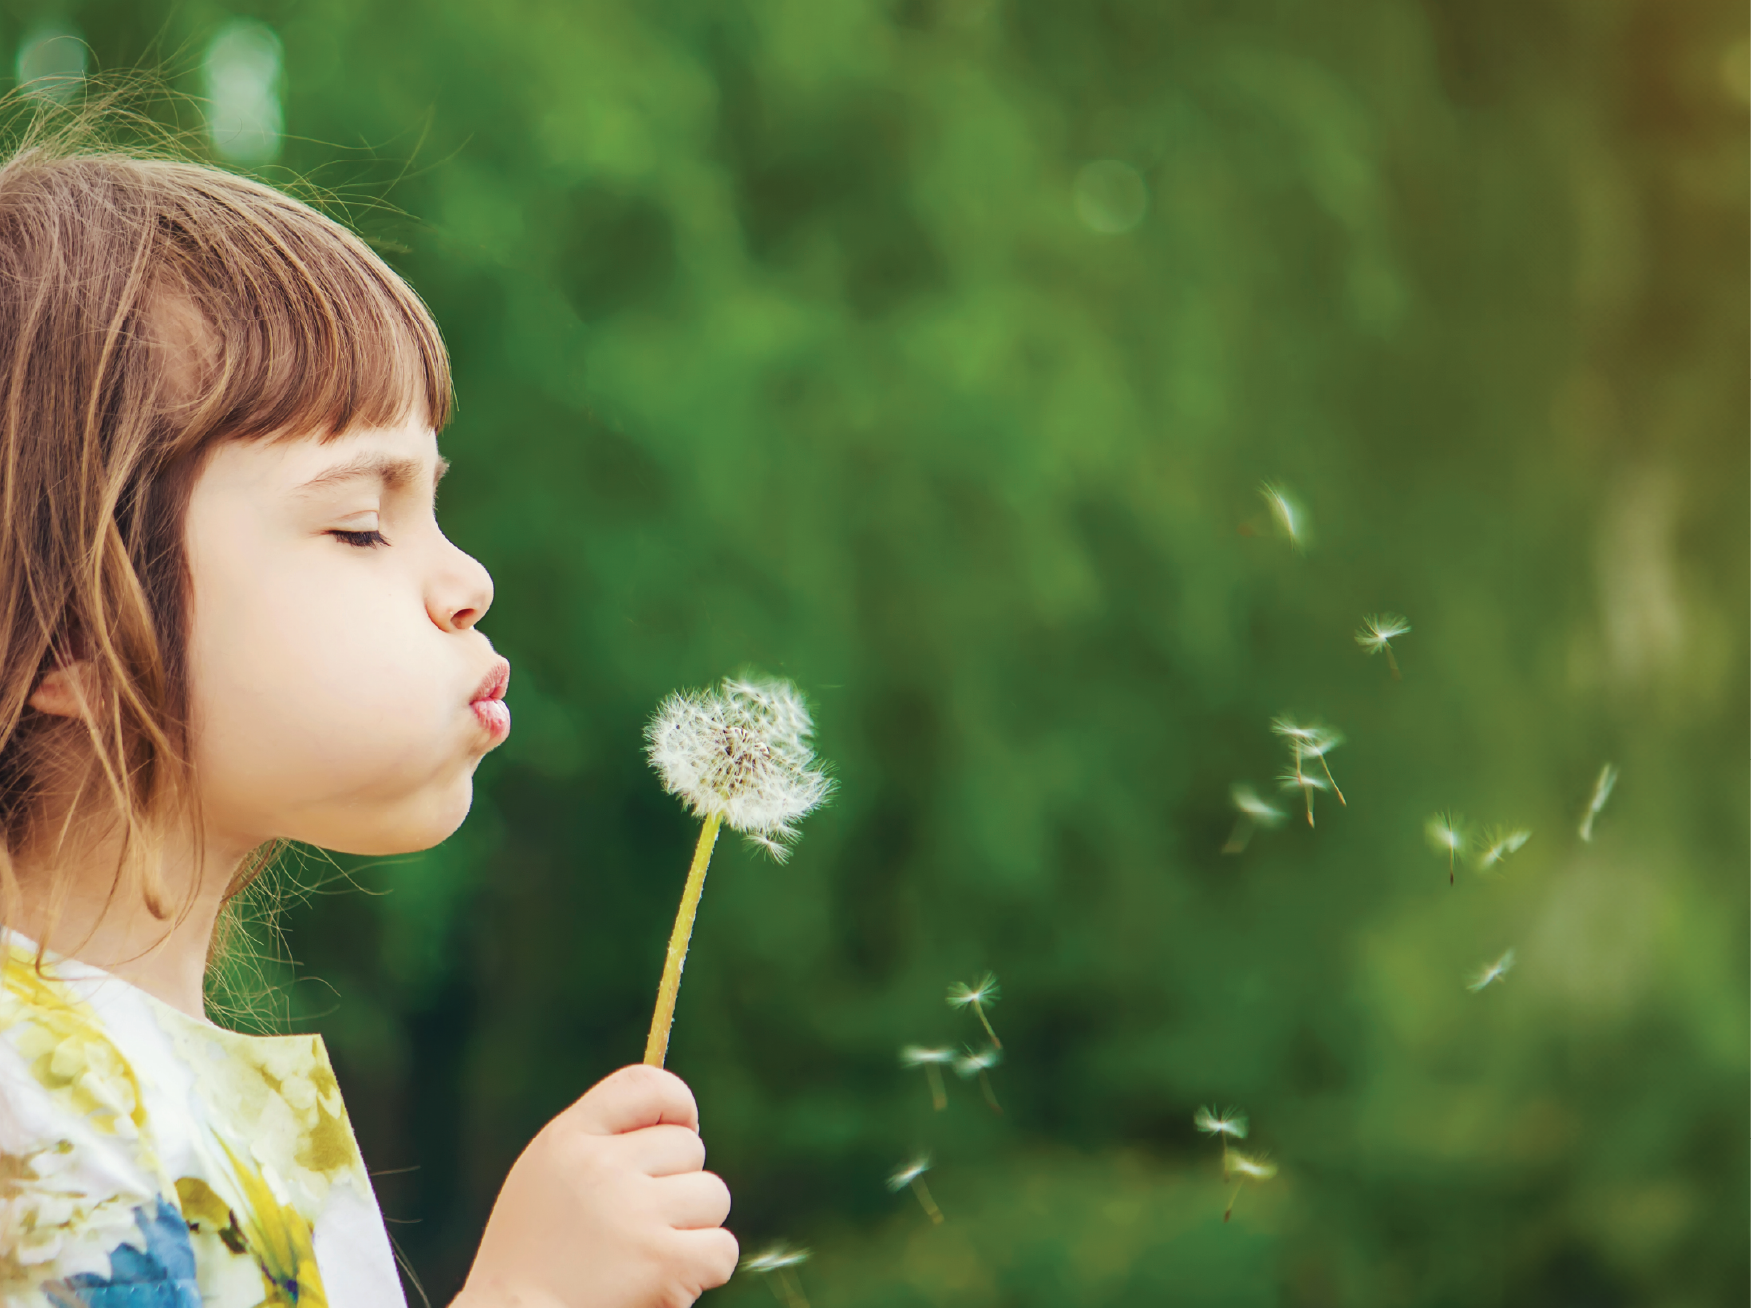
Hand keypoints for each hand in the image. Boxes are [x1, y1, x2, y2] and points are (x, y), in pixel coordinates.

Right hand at [454, 1064, 736, 1307]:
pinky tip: (669, 1280)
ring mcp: (635, 1214)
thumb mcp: (548, 1177)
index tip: (681, 1129)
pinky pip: (722, 1248)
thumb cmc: (533, 1257)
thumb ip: (602, 1142)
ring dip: (694, 1225)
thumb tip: (681, 1122)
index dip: (677, 1103)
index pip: (646, 1085)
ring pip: (714, 1194)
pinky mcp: (663, 1263)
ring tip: (647, 1254)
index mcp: (568, 1138)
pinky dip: (706, 1267)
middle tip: (640, 1223)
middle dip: (679, 1182)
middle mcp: (602, 1168)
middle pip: (689, 1147)